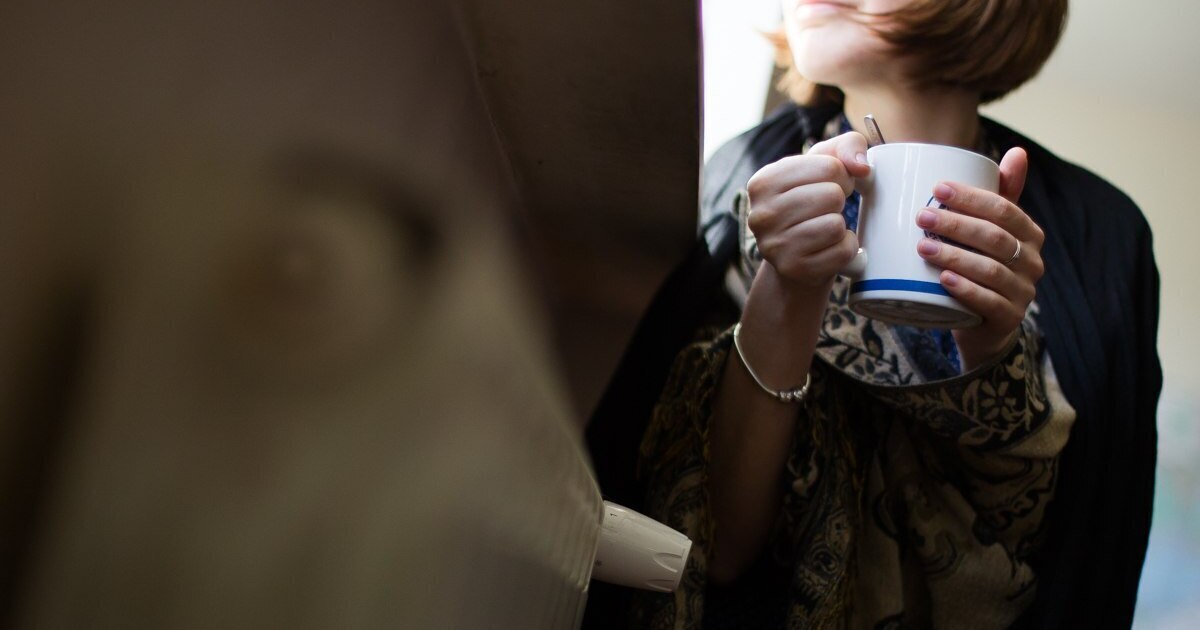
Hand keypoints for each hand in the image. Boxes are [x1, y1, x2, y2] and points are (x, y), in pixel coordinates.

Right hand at [745, 132, 869, 288]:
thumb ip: (847, 146)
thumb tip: (861, 166)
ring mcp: (774, 246)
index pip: (830, 167)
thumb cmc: (812, 202)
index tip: (827, 185)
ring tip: (824, 228)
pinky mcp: (793, 269)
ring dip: (840, 226)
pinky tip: (828, 247)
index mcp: (763, 181)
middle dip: (839, 201)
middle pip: (832, 196)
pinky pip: (842, 251)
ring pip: (835, 225)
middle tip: (826, 209)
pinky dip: (846, 248)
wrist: (797, 255)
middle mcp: (761, 214)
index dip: (841, 176)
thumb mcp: (824, 164)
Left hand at [914, 147, 1044, 369]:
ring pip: (991, 270)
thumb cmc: (981, 267)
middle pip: (994, 238)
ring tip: (923, 246)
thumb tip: (1018, 152)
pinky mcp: (1009, 318)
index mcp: (1028, 235)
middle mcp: (1031, 262)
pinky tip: (944, 280)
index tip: (938, 188)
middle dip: (957, 224)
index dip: (972, 198)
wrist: (982, 325)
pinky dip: (966, 290)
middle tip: (922, 216)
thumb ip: (1000, 196)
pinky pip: (990, 302)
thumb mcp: (990, 231)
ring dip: (956, 256)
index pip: (1004, 210)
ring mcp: (1024, 292)